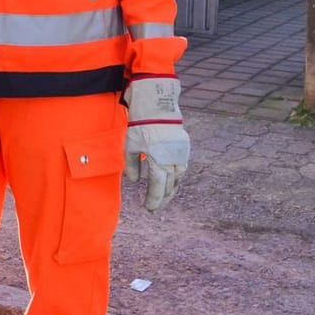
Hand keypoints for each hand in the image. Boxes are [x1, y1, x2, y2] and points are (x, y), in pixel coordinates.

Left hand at [124, 76, 188, 211]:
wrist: (157, 105)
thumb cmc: (140, 125)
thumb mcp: (130, 146)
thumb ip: (131, 165)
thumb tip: (134, 181)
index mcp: (158, 161)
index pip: (157, 187)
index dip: (154, 200)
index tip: (149, 209)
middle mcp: (172, 160)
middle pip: (169, 186)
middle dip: (162, 198)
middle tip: (155, 208)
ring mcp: (180, 153)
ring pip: (178, 178)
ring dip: (171, 188)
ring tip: (164, 197)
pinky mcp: (183, 146)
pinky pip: (181, 167)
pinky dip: (176, 176)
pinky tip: (171, 180)